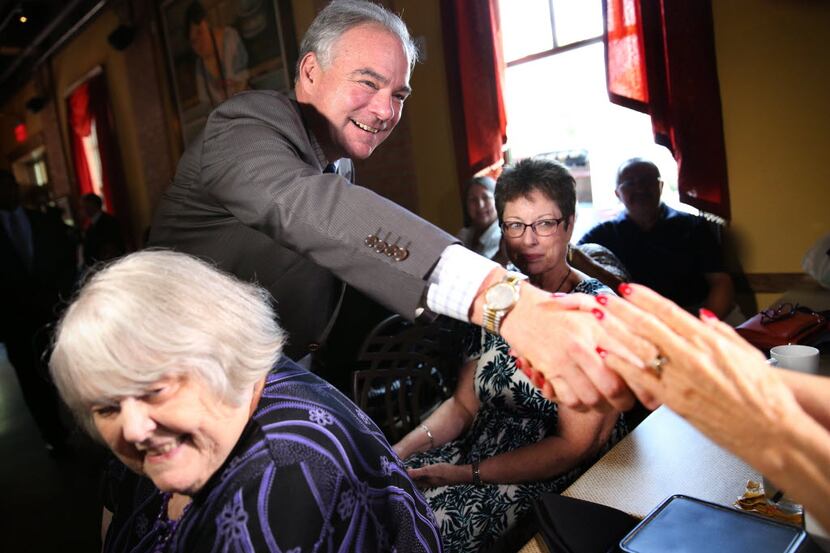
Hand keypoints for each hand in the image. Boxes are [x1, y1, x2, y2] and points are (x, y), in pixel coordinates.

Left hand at [406, 463, 468, 488]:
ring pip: (421, 478)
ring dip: (416, 474)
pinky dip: (423, 471)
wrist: (458, 474)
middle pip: (415, 481)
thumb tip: (406, 473)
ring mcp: (432, 480)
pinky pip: (427, 475)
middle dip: (409, 476)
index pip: (411, 482)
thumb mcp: (429, 471)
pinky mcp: (437, 477)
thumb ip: (418, 472)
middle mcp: (427, 483)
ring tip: (410, 468)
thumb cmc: (444, 472)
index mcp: (424, 483)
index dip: (404, 477)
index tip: (398, 472)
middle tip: (403, 470)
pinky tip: (424, 466)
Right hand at [499, 285, 640, 411]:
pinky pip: (569, 399)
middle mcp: (583, 344)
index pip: (631, 359)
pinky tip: (582, 398)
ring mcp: (564, 359)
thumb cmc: (558, 309)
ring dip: (601, 406)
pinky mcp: (549, 370)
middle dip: (624, 402)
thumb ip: (618, 322)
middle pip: (613, 387)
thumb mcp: (591, 308)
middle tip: (627, 403)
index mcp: (599, 326)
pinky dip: (578, 405)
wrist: (519, 309)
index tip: (653, 395)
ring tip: (605, 403)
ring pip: (591, 398)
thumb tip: (649, 341)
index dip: (646, 383)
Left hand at [592, 284, 802, 457]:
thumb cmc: (764, 395)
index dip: (645, 297)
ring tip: (597, 318)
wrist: (771, 431)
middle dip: (622, 309)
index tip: (628, 288)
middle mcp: (691, 356)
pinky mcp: (673, 401)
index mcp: (709, 341)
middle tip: (603, 297)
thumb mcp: (747, 353)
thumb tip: (703, 316)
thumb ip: (722, 332)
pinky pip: (639, 379)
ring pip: (639, 348)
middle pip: (648, 326)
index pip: (669, 311)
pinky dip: (620, 365)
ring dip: (615, 331)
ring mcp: (680, 378)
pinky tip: (603, 354)